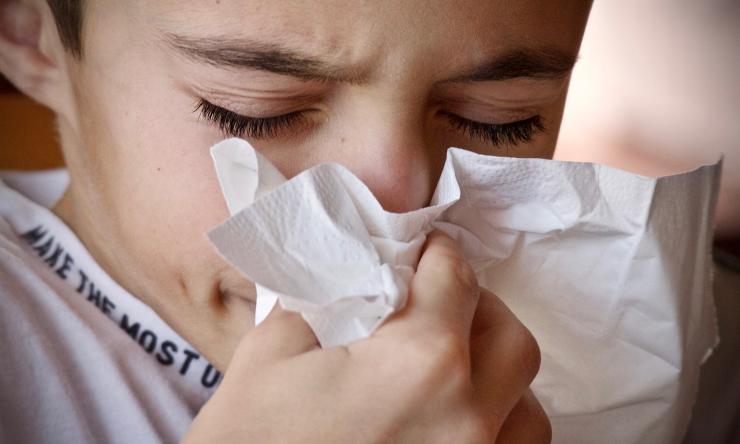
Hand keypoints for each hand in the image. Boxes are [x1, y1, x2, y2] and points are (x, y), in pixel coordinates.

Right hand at [183, 231, 549, 442]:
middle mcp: (468, 417)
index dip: (439, 253)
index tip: (427, 251)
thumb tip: (353, 281)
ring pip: (528, 407)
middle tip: (438, 305)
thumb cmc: (250, 443)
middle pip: (511, 338)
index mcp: (420, 363)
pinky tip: (454, 423)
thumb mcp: (270, 354)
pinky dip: (496, 429)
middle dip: (478, 309)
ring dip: (497, 375)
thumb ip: (323, 302)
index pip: (455, 279)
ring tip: (453, 370)